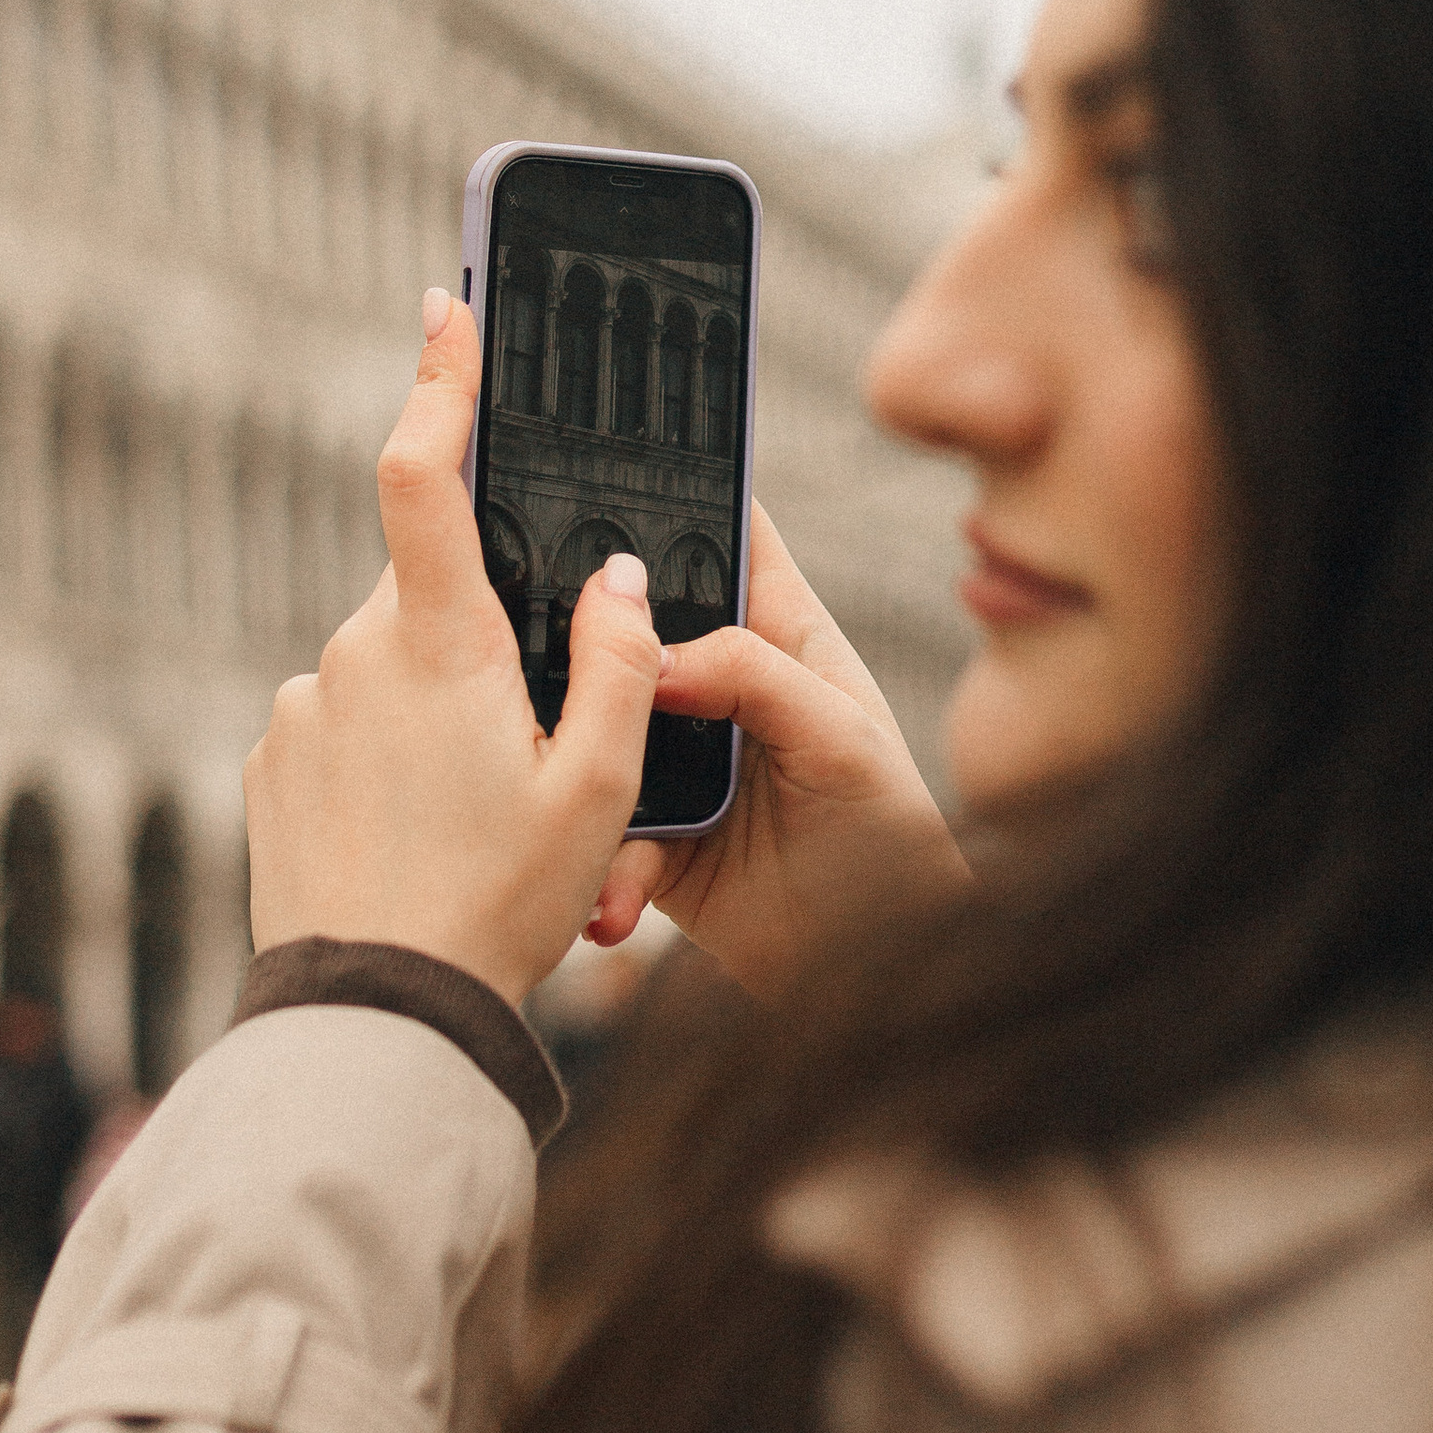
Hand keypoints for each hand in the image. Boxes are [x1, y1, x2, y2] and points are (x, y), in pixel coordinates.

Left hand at [243, 293, 660, 1008]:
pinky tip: (419, 839)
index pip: (422, 474)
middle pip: (431, 593)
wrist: (372, 1021)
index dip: (438, 380)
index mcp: (438, 644)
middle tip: (532, 741)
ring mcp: (301, 710)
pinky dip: (387, 760)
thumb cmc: (497, 907)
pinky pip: (345, 727)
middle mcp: (352, 655)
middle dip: (484, 635)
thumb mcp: (598, 790)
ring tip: (477, 821)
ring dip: (437, 708)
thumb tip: (617, 577)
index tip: (445, 307)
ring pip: (390, 665)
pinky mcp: (270, 766)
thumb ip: (620, 664)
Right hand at [582, 503, 969, 999]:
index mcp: (778, 633)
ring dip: (579, 754)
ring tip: (560, 781)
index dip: (675, 492)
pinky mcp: (651, 834)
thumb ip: (754, 675)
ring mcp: (678, 758)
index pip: (724, 535)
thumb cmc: (891, 836)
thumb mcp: (843, 736)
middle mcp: (717, 684)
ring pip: (598, 724)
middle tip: (541, 638)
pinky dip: (599, 864)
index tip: (600, 468)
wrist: (878, 964)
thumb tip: (651, 655)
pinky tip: (609, 901)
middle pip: (635, 625)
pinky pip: (598, 826)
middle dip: (587, 629)